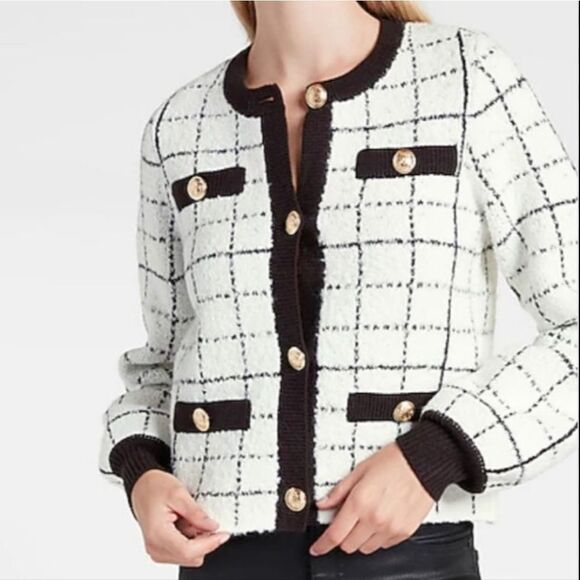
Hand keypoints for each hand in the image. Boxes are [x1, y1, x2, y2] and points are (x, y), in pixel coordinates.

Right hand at [131, 469, 230, 566]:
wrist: (141, 486)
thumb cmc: (155, 486)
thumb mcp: (178, 493)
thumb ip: (196, 513)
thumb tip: (213, 527)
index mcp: (157, 534)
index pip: (188, 551)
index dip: (209, 544)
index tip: (223, 533)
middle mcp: (155, 548)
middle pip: (190, 557)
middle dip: (204, 541)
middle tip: (203, 519)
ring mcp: (157, 551)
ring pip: (189, 557)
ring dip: (197, 540)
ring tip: (189, 518)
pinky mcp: (161, 550)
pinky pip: (183, 552)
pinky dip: (190, 540)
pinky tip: (186, 524)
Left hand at [309, 441, 433, 555]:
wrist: (423, 463)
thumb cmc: (393, 462)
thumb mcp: (359, 470)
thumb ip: (339, 491)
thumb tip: (322, 503)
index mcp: (360, 502)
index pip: (335, 535)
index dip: (322, 545)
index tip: (317, 548)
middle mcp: (375, 519)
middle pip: (348, 546)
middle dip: (342, 536)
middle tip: (345, 521)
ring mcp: (390, 528)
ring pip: (365, 548)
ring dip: (360, 538)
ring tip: (366, 517)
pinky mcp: (404, 532)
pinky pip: (384, 545)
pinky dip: (377, 537)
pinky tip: (380, 519)